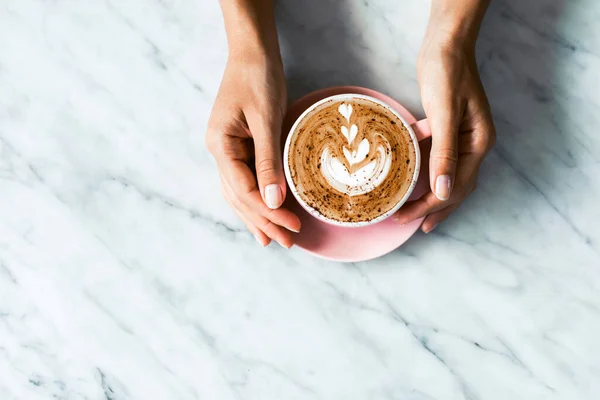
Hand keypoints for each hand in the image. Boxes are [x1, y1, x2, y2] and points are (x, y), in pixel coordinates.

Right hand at [205, 55, 300, 246]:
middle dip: (263, 221)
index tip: (292, 226)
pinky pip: (246, 180)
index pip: (243, 191)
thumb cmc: (258, 78)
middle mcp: (219, 152)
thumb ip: (268, 162)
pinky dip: (256, 199)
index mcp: (220, 146)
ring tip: (273, 240)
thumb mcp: (266, 119)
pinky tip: (264, 213)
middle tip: (287, 242)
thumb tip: (272, 202)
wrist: (253, 52)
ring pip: (240, 193)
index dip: (268, 212)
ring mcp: (227, 150)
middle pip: (240, 197)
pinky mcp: (239, 147)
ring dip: (257, 216)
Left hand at [394, 30, 495, 232]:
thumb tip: (442, 191)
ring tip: (416, 214)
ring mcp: (464, 138)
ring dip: (433, 196)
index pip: (455, 187)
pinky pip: (440, 160)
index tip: (407, 217)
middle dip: (434, 209)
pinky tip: (414, 181)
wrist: (445, 44)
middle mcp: (475, 145)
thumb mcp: (444, 113)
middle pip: (456, 188)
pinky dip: (428, 174)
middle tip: (411, 226)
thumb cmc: (446, 73)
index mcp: (479, 144)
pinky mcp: (450, 130)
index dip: (430, 206)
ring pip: (449, 177)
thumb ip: (445, 153)